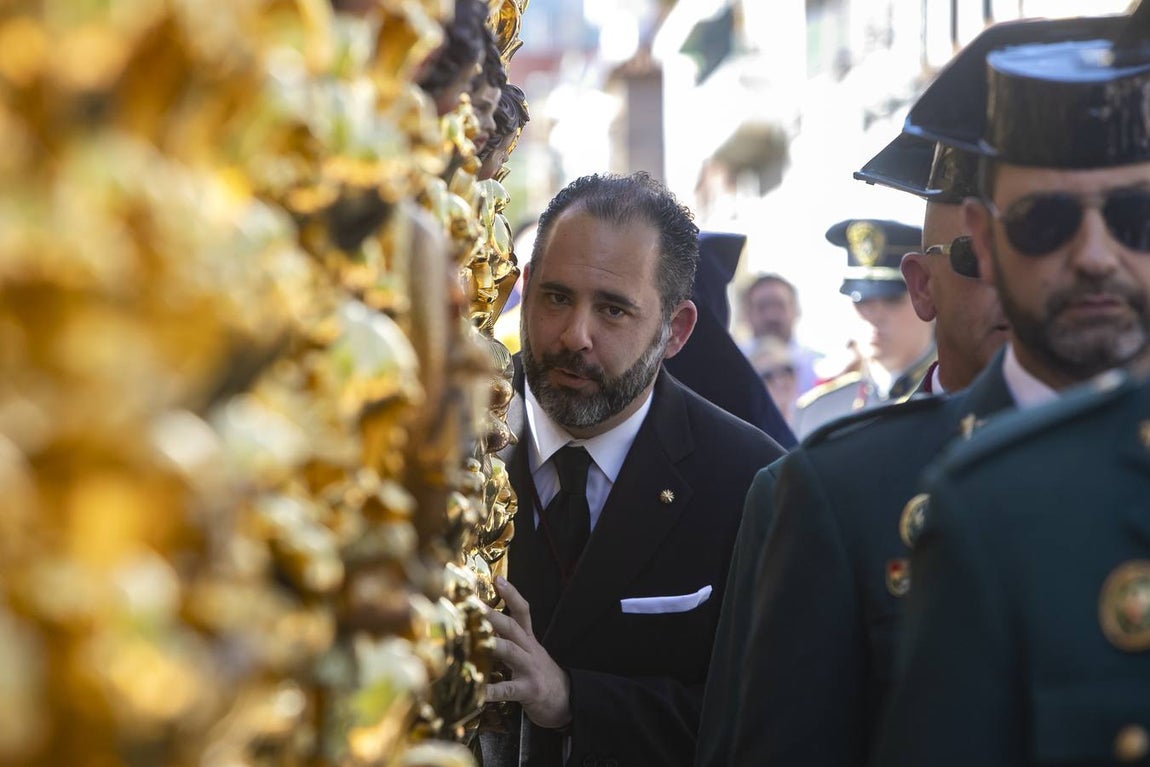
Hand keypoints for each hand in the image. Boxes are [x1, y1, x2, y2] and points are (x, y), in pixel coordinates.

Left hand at [484, 577, 572, 728]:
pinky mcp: (528, 690)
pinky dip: (492, 690)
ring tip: (474, 639)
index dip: (511, 594)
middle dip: (492, 615)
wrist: (567, 700)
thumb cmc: (540, 674)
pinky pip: (508, 689)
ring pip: (511, 652)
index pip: (522, 611)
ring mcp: (529, 669)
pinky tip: (478, 691)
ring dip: (492, 644)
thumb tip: (481, 626)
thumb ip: (509, 639)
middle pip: (512, 627)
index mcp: (528, 640)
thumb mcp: (529, 652)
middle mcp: (529, 650)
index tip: (497, 579)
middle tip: (472, 605)